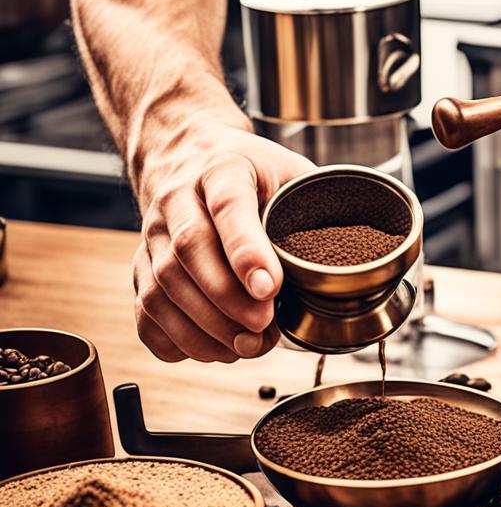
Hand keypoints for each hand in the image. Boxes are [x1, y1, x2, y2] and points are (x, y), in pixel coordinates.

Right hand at [132, 124, 313, 361]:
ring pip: (162, 288)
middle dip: (228, 300)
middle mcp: (176, 199)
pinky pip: (146, 314)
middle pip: (189, 252)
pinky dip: (178, 341)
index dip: (247, 251)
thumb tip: (353, 257)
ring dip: (206, 329)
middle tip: (263, 328)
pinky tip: (214, 350)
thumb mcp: (289, 171)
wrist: (187, 157)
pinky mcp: (140, 268)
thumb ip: (314, 207)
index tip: (270, 288)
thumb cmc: (252, 172)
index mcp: (222, 170)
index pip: (229, 207)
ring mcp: (152, 235)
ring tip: (247, 347)